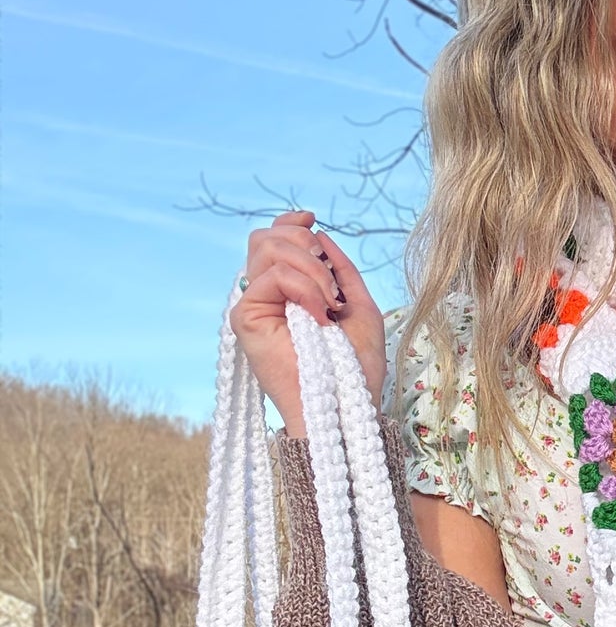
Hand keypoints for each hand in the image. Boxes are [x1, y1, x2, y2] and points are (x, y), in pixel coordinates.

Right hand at [229, 210, 385, 436]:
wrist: (347, 406)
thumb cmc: (356, 367)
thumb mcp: (358, 306)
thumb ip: (339, 269)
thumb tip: (317, 232)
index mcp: (289, 292)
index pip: (276, 239)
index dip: (292, 222)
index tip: (314, 220)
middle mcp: (266, 296)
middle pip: (268, 237)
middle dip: (306, 245)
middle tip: (331, 285)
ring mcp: (254, 306)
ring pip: (268, 248)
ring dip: (311, 269)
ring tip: (330, 304)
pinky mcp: (247, 318)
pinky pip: (273, 276)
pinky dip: (304, 286)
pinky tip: (320, 314)